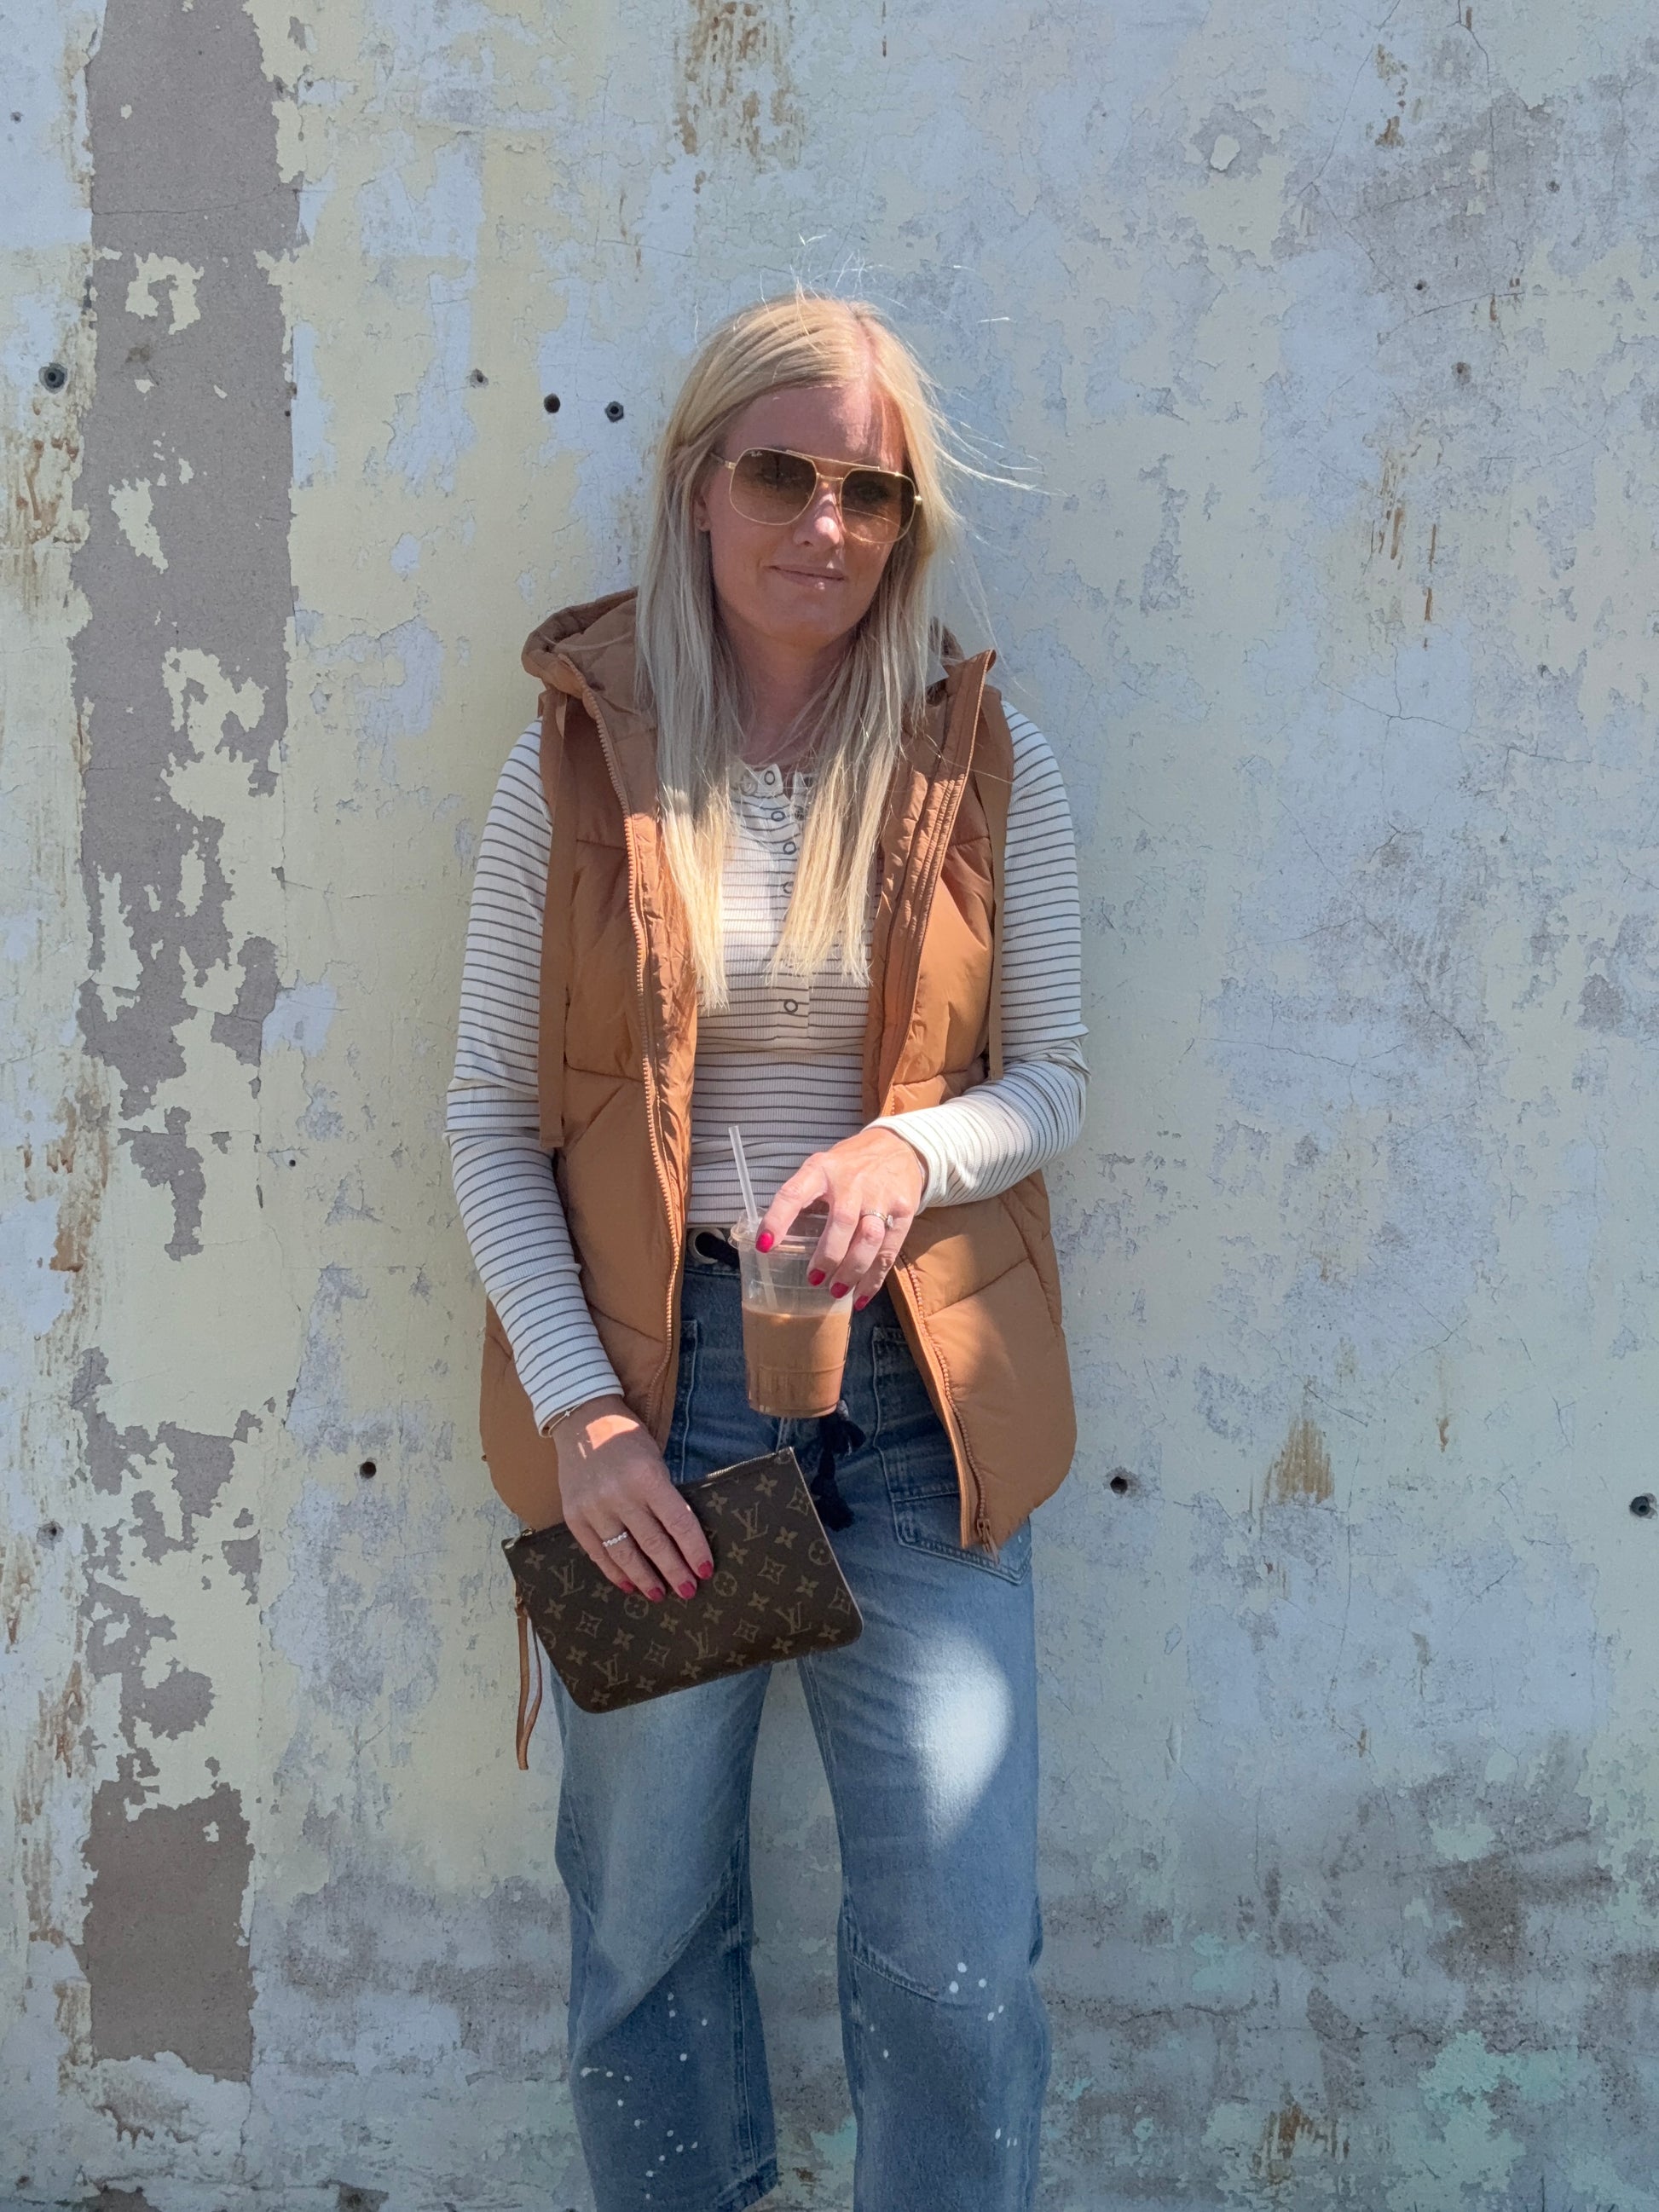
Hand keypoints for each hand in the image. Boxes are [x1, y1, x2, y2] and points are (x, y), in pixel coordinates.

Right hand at [551, 1395, 712, 1602]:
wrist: (581, 1419)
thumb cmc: (627, 1439)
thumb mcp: (655, 1459)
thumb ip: (665, 1496)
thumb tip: (681, 1538)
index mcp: (647, 1477)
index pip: (678, 1523)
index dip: (694, 1550)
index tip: (705, 1571)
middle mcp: (620, 1495)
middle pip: (653, 1544)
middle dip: (674, 1572)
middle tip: (688, 1591)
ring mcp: (594, 1508)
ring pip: (624, 1555)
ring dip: (645, 1579)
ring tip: (660, 1594)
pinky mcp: (574, 1517)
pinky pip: (596, 1553)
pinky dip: (614, 1572)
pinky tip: (629, 1584)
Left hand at [759, 1125, 926, 1310]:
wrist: (900, 1146)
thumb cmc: (850, 1165)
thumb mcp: (822, 1168)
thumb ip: (804, 1197)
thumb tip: (775, 1239)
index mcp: (821, 1170)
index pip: (794, 1193)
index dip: (778, 1219)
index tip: (765, 1246)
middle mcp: (852, 1182)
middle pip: (842, 1221)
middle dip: (828, 1255)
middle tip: (815, 1280)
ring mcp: (880, 1196)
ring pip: (869, 1238)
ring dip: (852, 1270)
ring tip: (836, 1290)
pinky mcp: (904, 1210)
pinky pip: (889, 1250)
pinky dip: (875, 1277)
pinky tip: (861, 1295)